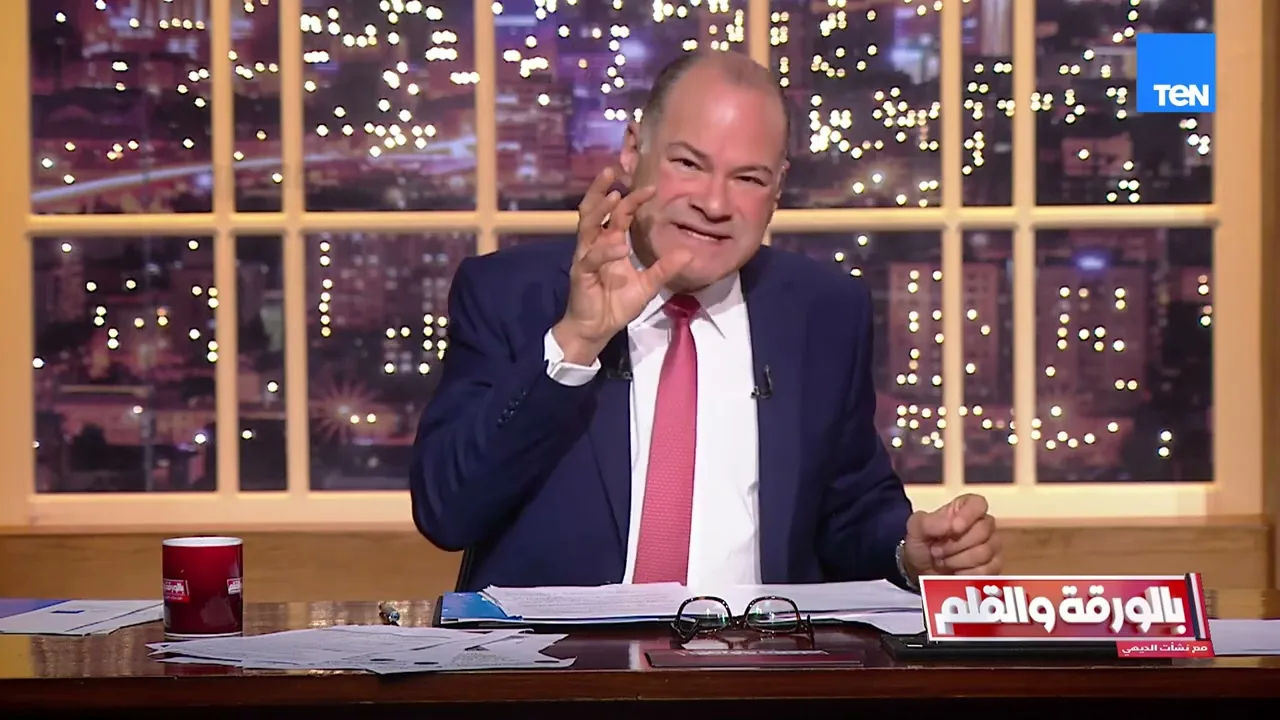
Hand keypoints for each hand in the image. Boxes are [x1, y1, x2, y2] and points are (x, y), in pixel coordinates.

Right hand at [553, 167, 690, 363]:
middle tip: (613, 170)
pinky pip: (591, 258)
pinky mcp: (581, 273)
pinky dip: (605, 251)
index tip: (651, 187)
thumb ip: (664, 268)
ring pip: (586, 226)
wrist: (597, 329)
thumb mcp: (647, 285)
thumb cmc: (616, 304)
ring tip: (613, 196)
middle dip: (601, 190)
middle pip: (593, 210)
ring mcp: (585, 257)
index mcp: (610, 244)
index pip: (619, 215)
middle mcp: (595, 245)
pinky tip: (618, 245)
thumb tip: (688, 252)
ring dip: (598, 209)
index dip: (632, 200)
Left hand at [902, 493, 1001, 579]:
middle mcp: (983, 524)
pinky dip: (966, 575)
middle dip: (955, 545)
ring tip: (943, 561)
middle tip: (937, 550)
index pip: (979, 504)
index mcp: (965, 508)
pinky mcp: (993, 566)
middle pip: (983, 531)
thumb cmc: (921, 543)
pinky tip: (955, 572)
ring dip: (958, 561)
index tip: (953, 529)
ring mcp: (991, 545)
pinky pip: (987, 571)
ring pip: (985, 553)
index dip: (968, 516)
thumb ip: (930, 522)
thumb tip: (952, 525)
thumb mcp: (916, 528)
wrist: (921, 570)